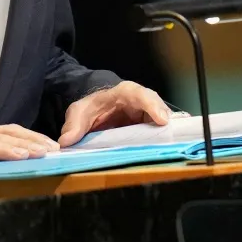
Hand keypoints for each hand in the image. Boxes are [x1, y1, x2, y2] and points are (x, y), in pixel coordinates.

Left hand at [57, 81, 172, 147]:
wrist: (95, 111)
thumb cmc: (91, 108)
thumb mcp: (79, 113)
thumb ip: (74, 126)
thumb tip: (66, 141)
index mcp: (123, 93)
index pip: (139, 94)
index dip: (152, 105)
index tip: (162, 120)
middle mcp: (140, 102)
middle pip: (158, 107)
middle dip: (167, 121)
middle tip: (173, 136)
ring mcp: (146, 114)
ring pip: (163, 120)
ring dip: (169, 132)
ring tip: (175, 145)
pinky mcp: (148, 126)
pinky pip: (160, 131)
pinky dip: (166, 139)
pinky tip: (171, 148)